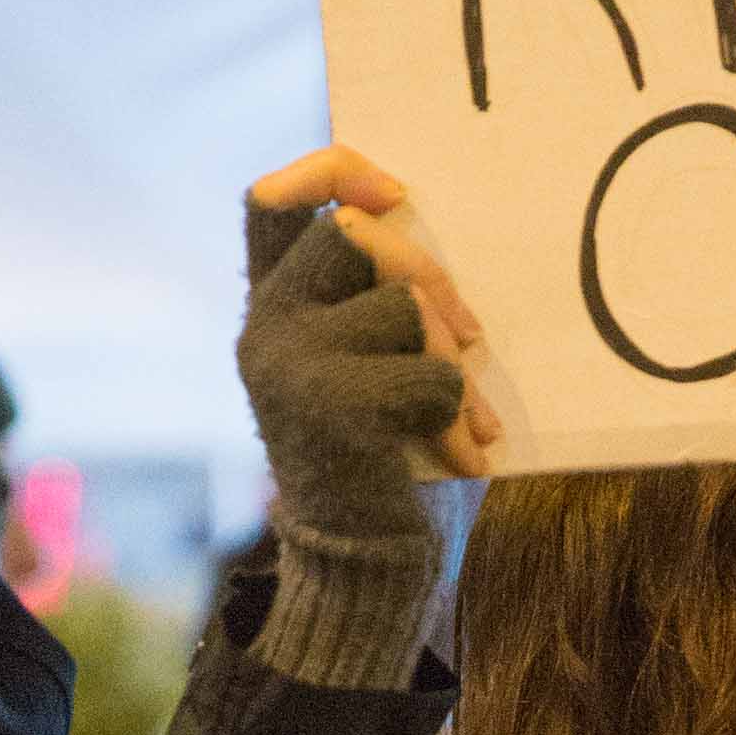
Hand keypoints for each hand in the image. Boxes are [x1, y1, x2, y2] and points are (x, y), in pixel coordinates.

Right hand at [239, 144, 503, 528]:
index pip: (271, 202)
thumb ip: (379, 298)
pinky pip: (430, 375)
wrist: (363, 561)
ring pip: (400, 305)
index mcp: (275, 305)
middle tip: (470, 336)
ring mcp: (288, 364)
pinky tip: (462, 455)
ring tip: (467, 419)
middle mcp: (265, 326)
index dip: (331, 173)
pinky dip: (463, 416)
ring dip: (452, 361)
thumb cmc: (388, 454)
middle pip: (350, 235)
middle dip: (427, 276)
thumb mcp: (374, 360)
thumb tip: (432, 239)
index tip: (394, 193)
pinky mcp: (328, 408)